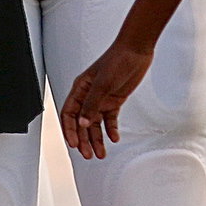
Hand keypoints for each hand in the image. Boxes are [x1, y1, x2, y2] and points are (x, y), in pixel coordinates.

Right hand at [60, 41, 152, 158]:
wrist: (136, 51)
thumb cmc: (117, 60)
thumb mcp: (103, 83)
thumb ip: (92, 104)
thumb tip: (82, 123)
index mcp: (80, 88)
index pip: (69, 113)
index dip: (69, 130)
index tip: (74, 144)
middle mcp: (89, 95)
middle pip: (82, 122)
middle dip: (84, 140)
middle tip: (88, 155)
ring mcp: (102, 98)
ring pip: (95, 124)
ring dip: (96, 139)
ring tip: (101, 153)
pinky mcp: (114, 100)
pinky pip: (110, 120)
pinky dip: (111, 130)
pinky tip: (114, 138)